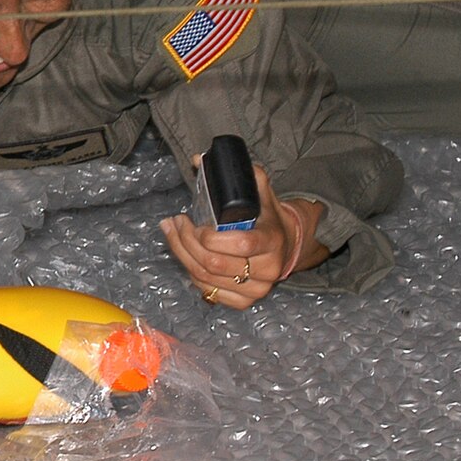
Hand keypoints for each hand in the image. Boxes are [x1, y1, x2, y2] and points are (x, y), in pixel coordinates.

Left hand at [160, 164, 324, 309]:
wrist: (287, 245)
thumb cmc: (267, 216)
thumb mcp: (260, 191)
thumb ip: (239, 173)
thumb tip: (197, 158)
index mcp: (272, 242)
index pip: (240, 244)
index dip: (210, 237)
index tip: (195, 223)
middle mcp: (267, 270)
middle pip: (214, 262)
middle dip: (186, 242)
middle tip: (176, 223)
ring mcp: (256, 290)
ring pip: (206, 278)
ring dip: (181, 254)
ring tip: (172, 233)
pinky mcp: (244, 302)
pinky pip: (208, 292)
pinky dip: (191, 273)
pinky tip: (184, 255)